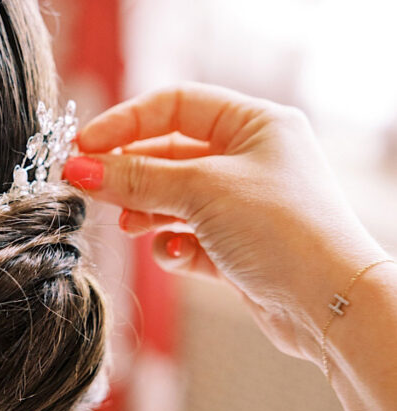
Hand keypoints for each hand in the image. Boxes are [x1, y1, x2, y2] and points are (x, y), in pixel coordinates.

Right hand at [72, 83, 386, 361]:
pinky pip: (187, 236)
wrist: (331, 306)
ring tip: (127, 224)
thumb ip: (134, 177)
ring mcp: (245, 204)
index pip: (175, 105)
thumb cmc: (282, 230)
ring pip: (173, 196)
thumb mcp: (200, 191)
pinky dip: (172, 245)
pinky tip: (173, 255)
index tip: (84, 147)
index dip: (126, 122)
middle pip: (168, 152)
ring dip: (145, 210)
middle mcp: (251, 159)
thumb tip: (78, 168)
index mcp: (255, 125)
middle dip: (129, 172)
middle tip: (87, 187)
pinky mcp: (238, 247)